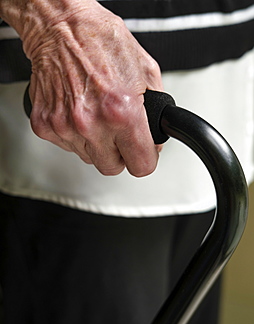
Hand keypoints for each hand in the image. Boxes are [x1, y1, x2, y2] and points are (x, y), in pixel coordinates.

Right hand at [0, 0, 162, 175]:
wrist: (62, 26)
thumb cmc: (101, 41)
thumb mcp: (146, 72)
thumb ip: (156, 112)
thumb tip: (154, 139)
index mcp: (121, 112)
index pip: (141, 165)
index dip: (144, 160)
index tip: (142, 154)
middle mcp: (91, 123)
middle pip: (112, 168)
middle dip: (119, 154)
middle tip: (118, 134)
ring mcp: (65, 126)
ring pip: (89, 158)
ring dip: (96, 143)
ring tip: (96, 114)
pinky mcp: (45, 125)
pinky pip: (67, 146)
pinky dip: (75, 134)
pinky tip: (78, 111)